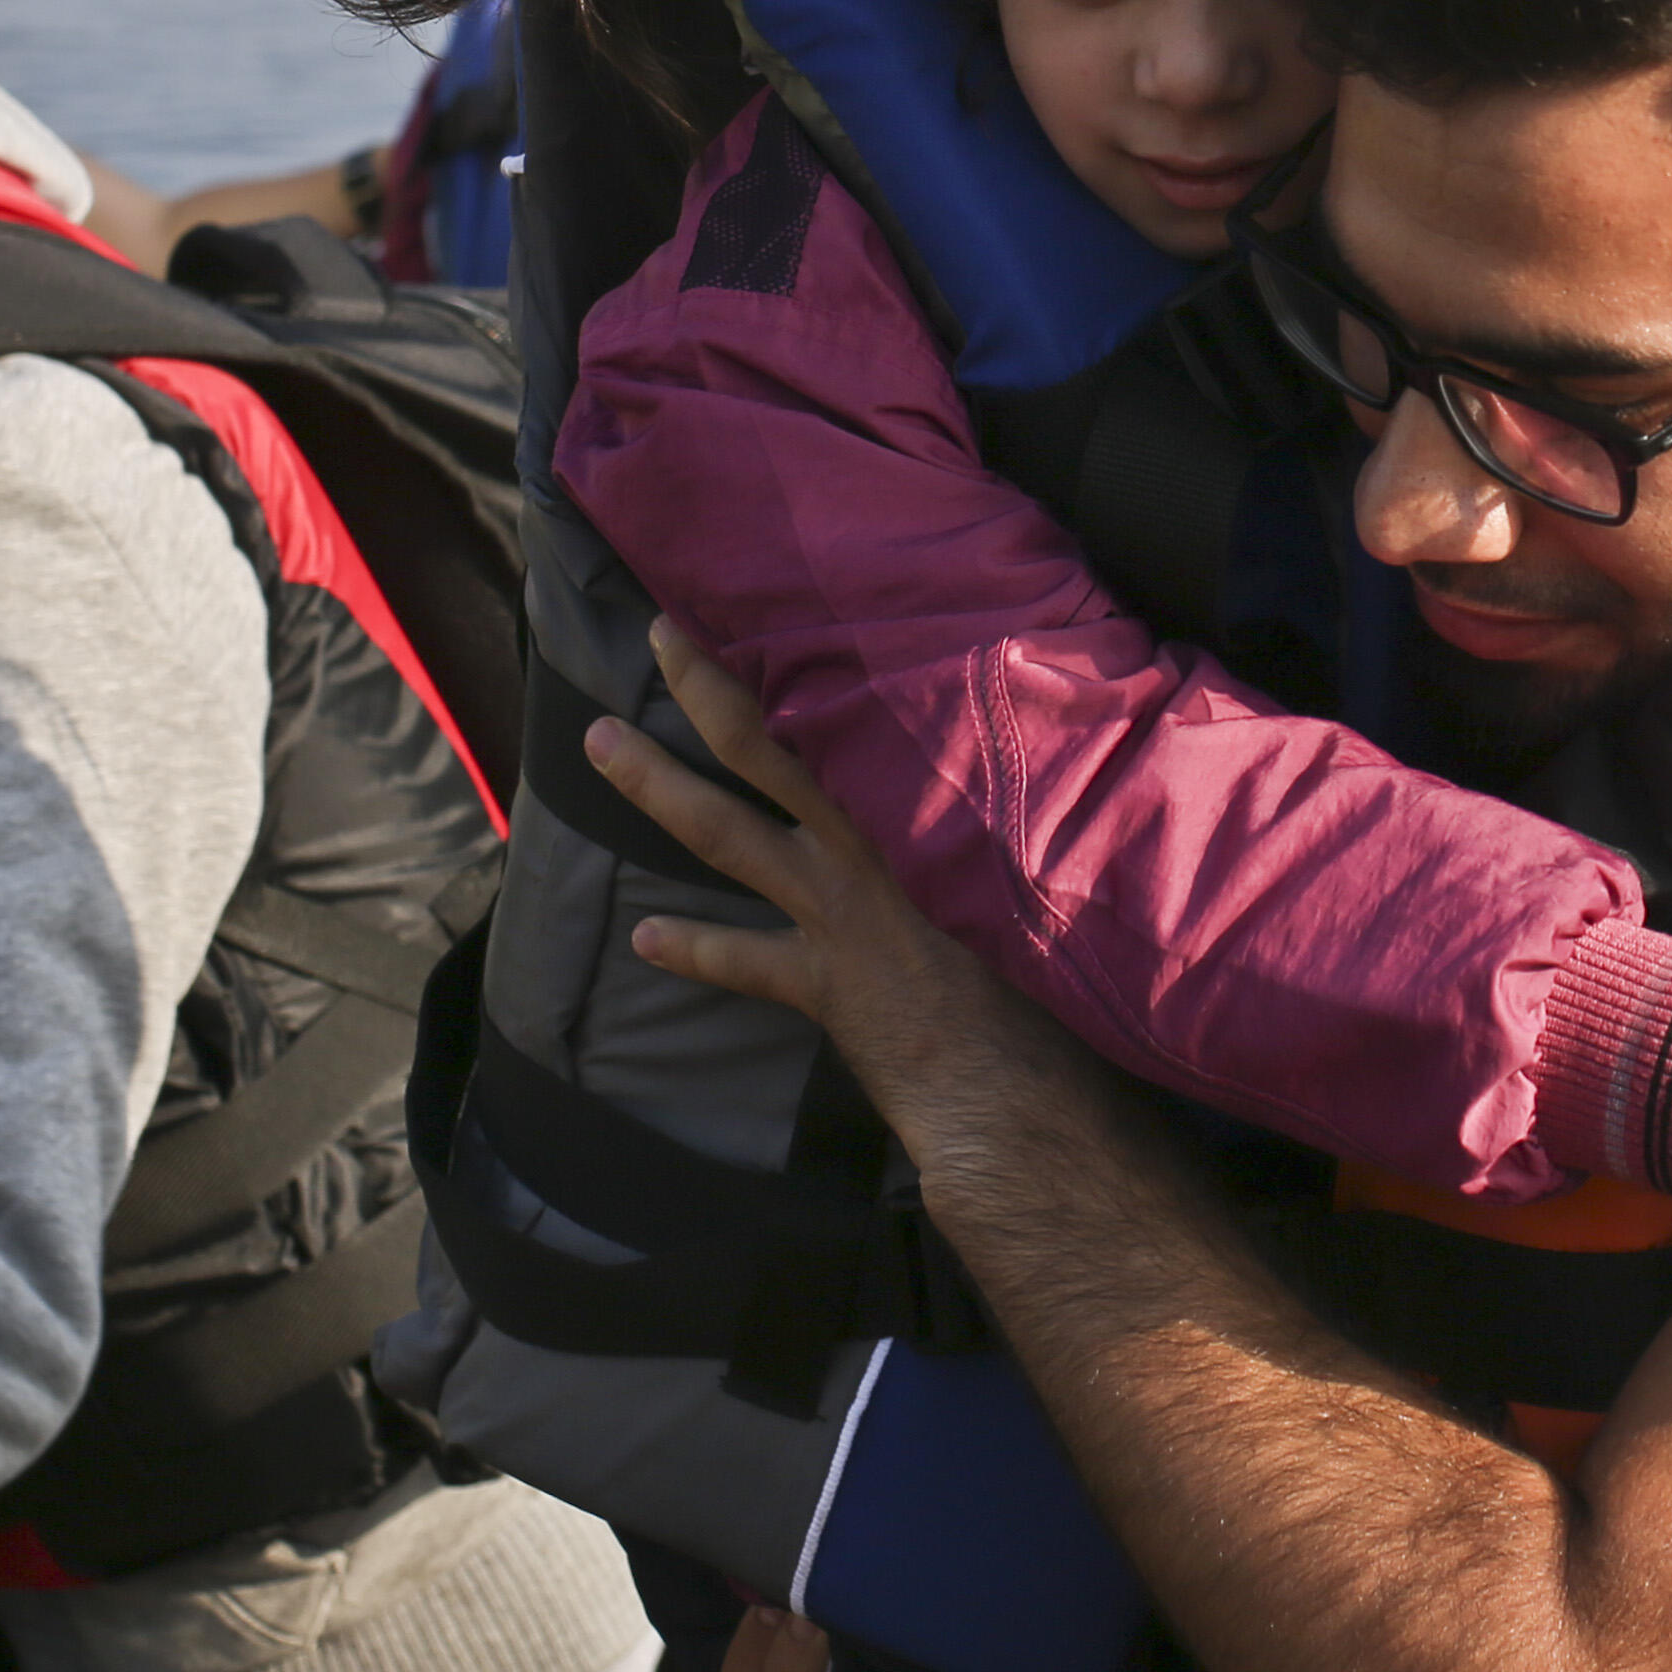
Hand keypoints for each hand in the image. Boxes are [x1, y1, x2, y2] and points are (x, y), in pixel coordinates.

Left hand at [591, 622, 1102, 1165]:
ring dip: (658, 788)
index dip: (795, 648)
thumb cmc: (1058, 959)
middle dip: (704, 689)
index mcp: (914, 804)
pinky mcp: (821, 980)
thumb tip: (1071, 713)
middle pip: (760, 749)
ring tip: (599, 743)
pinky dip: (694, 948)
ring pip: (724, 835)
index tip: (759, 593)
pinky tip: (645, 937)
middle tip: (656, 634)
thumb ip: (1026, 787)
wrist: (1011, 1077)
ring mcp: (830, 910)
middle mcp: (858, 843)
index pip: (841, 704)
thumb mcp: (1050, 850)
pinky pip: (742, 959)